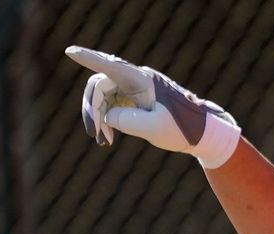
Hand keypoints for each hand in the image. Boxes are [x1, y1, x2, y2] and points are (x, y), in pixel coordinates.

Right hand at [64, 46, 241, 168]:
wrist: (203, 134)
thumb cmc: (182, 129)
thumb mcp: (152, 129)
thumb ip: (125, 120)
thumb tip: (107, 115)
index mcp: (143, 80)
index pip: (111, 66)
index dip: (89, 59)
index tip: (70, 52)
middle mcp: (137, 80)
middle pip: (100, 86)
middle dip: (92, 109)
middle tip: (93, 133)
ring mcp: (135, 89)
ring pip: (104, 97)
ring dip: (99, 118)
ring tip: (103, 141)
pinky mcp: (135, 99)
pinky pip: (112, 105)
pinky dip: (107, 120)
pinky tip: (108, 138)